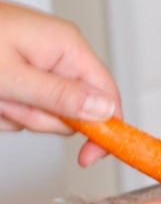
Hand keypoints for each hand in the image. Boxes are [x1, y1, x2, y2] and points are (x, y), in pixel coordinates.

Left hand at [0, 0, 120, 165]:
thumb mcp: (11, 77)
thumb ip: (60, 97)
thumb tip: (104, 111)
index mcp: (67, 46)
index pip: (108, 97)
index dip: (104, 130)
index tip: (88, 157)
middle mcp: (59, 54)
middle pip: (74, 112)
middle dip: (38, 117)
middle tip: (9, 101)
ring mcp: (40, 65)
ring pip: (45, 114)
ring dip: (15, 114)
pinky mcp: (22, 75)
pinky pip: (24, 109)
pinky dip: (3, 110)